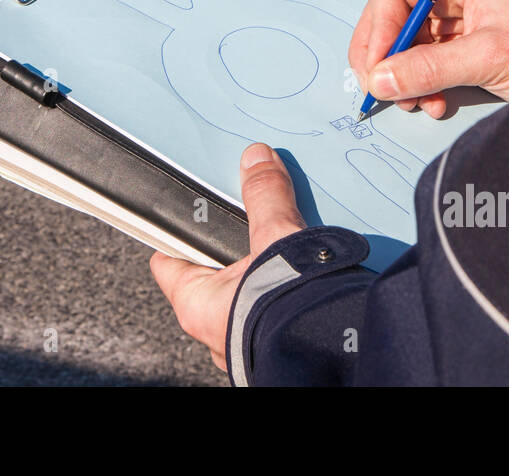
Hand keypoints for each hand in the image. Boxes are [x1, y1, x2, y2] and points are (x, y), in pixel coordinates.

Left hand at [150, 143, 304, 370]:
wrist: (339, 345)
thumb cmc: (291, 305)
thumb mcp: (276, 237)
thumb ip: (266, 196)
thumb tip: (257, 161)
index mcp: (196, 303)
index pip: (169, 259)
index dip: (179, 232)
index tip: (193, 212)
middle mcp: (213, 330)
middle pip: (210, 274)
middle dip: (231, 251)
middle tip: (249, 224)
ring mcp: (241, 343)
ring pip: (241, 296)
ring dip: (258, 276)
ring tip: (282, 252)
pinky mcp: (271, 348)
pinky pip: (268, 314)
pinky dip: (280, 296)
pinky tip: (302, 280)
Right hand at [349, 0, 508, 118]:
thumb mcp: (486, 58)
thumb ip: (428, 68)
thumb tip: (378, 81)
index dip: (380, 26)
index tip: (376, 66)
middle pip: (394, 16)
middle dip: (386, 55)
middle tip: (380, 89)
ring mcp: (459, 21)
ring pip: (407, 44)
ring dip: (403, 76)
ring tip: (416, 103)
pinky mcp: (466, 48)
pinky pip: (426, 63)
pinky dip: (422, 85)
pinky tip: (434, 103)